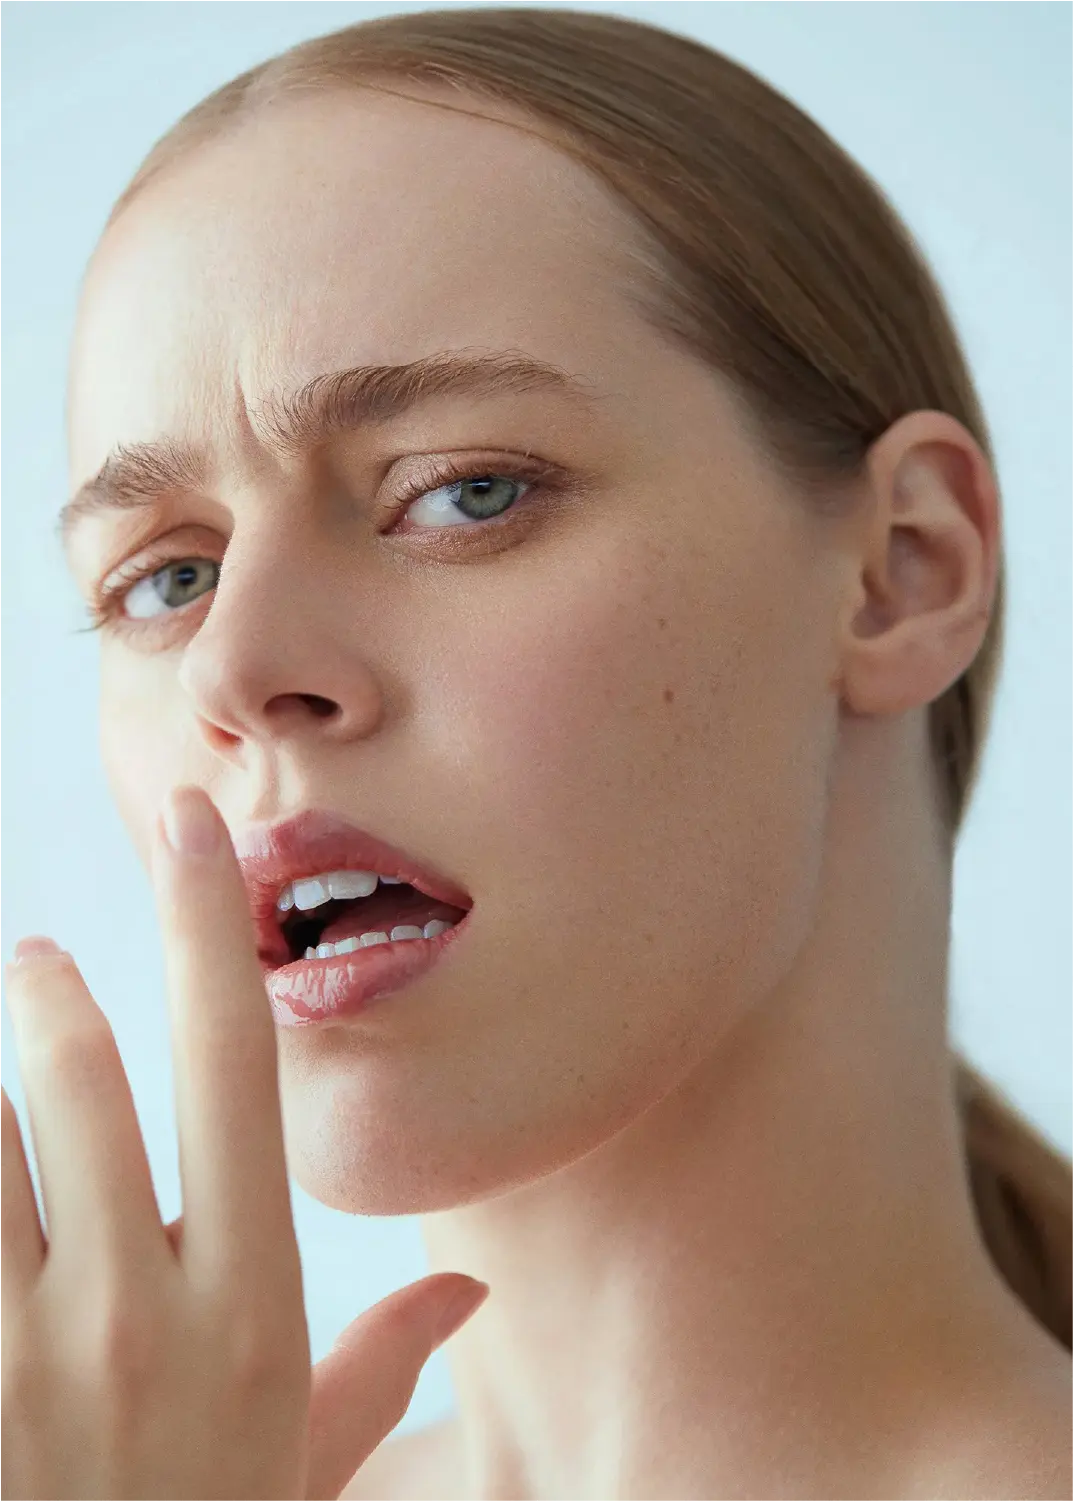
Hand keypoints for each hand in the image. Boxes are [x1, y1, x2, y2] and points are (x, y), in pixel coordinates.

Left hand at [0, 785, 487, 1500]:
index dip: (209, 929)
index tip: (189, 831)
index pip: (235, 1063)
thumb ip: (381, 1370)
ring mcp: (21, 1351)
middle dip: (52, 995)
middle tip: (33, 963)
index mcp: (244, 1304)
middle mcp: (134, 1311)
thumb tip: (468, 1288)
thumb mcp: (298, 1470)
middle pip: (81, 1074)